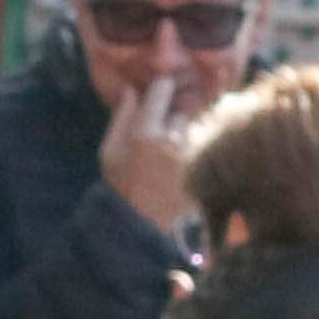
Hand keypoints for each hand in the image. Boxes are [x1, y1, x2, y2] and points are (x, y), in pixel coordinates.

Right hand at [96, 62, 204, 226]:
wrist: (143, 229)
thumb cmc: (121, 190)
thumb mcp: (110, 153)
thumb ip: (121, 118)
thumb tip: (132, 89)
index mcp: (145, 134)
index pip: (162, 89)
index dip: (161, 89)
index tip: (159, 94)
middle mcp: (173, 142)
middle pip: (183, 110)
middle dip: (175, 119)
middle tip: (165, 133)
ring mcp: (194, 157)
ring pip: (198, 129)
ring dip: (189, 136)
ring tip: (174, 156)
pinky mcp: (208, 171)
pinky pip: (208, 147)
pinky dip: (200, 152)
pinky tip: (184, 167)